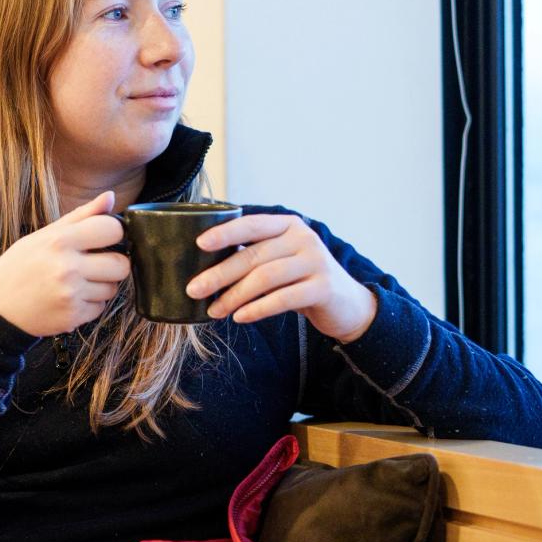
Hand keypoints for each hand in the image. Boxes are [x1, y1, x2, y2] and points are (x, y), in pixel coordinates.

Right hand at [0, 192, 130, 336]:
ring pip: (112, 288)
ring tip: (77, 283)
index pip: (112, 229)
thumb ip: (81, 216)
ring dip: (100, 286)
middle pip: (121, 264)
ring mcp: (71, 294)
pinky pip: (100, 308)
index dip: (113, 233)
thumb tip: (110, 196)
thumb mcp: (42, 236)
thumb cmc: (18, 268)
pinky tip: (70, 299)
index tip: (104, 239)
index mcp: (60, 240)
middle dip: (112, 264)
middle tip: (94, 265)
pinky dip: (90, 304)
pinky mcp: (72, 316)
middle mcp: (67, 267)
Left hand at [187, 212, 377, 341]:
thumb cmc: (301, 280)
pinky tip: (240, 317)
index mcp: (288, 225)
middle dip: (220, 273)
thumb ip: (254, 255)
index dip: (225, 233)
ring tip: (214, 310)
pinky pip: (283, 298)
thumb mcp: (280, 260)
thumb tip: (204, 266)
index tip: (199, 244)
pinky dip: (257, 309)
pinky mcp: (323, 288)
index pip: (252, 224)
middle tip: (194, 289)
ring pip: (265, 278)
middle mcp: (303, 238)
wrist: (346, 304)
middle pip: (254, 255)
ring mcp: (316, 262)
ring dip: (235, 296)